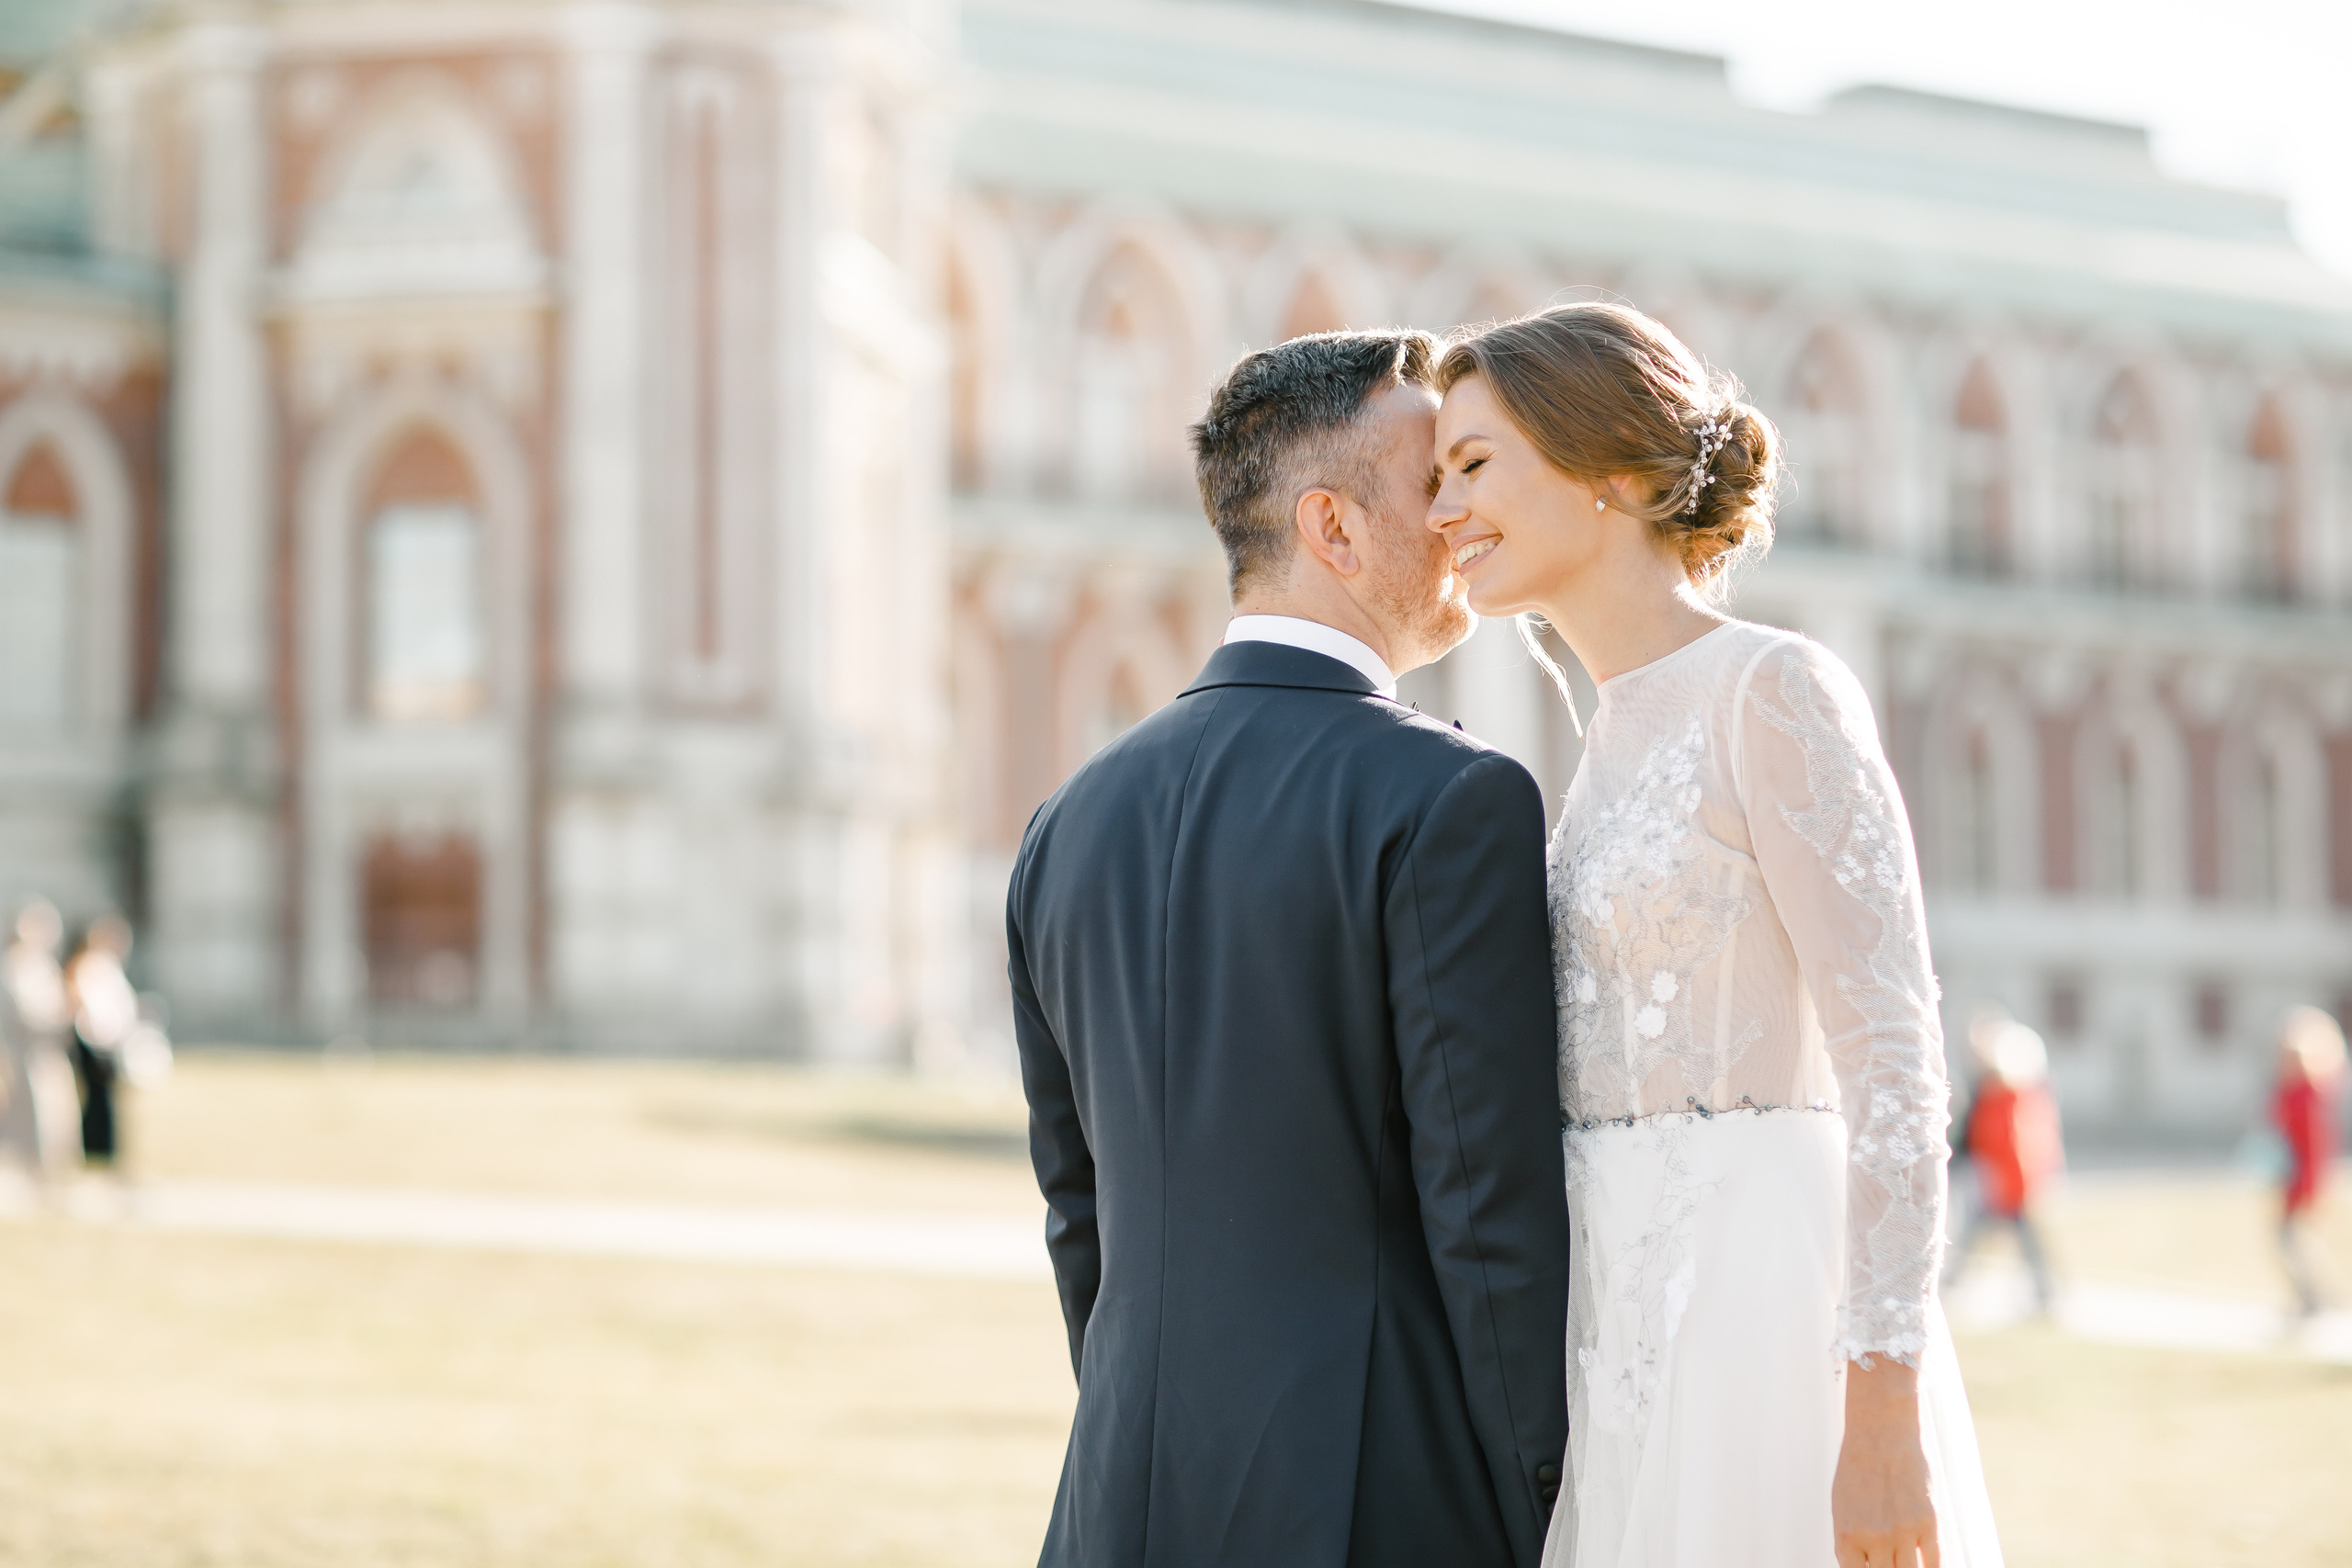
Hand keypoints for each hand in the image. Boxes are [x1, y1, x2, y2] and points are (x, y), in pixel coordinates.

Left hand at [1832, 1357, 1937, 1567]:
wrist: (1881, 1434)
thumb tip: (1862, 1566)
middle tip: (1888, 1557)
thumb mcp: (1842, 1507)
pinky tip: (1924, 1562)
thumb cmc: (1858, 1471)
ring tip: (1903, 1557)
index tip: (1872, 1563)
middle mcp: (1874, 1538)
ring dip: (1906, 1567)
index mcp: (1847, 1536)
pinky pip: (1934, 1563)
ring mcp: (1902, 1532)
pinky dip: (1930, 1567)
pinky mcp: (1928, 1524)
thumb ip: (1851, 1542)